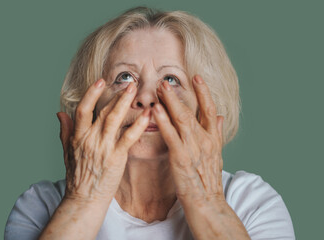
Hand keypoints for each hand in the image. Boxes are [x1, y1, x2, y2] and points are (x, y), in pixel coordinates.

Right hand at [57, 79, 149, 203]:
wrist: (84, 200)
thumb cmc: (77, 177)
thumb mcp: (67, 152)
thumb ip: (65, 131)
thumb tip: (60, 113)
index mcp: (78, 137)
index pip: (83, 110)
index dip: (91, 94)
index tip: (101, 81)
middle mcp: (90, 139)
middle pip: (102, 111)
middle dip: (116, 95)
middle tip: (128, 82)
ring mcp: (103, 148)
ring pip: (114, 120)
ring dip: (125, 103)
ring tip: (135, 90)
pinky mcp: (116, 158)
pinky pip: (128, 138)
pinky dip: (138, 125)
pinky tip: (147, 115)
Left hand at [152, 75, 224, 203]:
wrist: (208, 203)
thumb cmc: (208, 180)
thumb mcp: (217, 154)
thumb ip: (216, 133)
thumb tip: (219, 116)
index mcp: (212, 138)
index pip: (209, 109)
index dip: (204, 92)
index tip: (197, 77)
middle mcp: (204, 139)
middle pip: (190, 111)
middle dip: (177, 94)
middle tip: (165, 81)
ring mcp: (193, 147)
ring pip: (180, 119)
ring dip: (169, 102)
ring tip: (159, 88)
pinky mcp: (181, 157)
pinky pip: (171, 136)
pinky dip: (163, 121)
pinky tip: (155, 110)